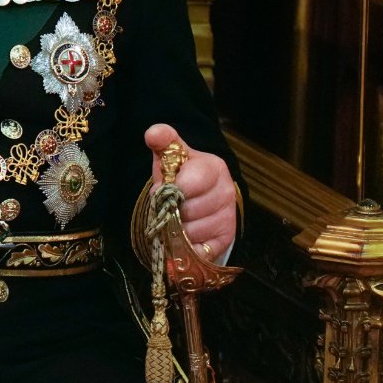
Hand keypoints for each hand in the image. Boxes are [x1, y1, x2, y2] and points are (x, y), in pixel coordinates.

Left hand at [145, 123, 235, 258]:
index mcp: (214, 168)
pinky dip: (187, 246)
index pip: (189, 183)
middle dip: (170, 210)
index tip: (163, 188)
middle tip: (168, 204)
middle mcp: (227, 192)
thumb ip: (163, 140)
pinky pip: (201, 249)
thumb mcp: (171, 154)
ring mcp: (228, 216)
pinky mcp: (226, 237)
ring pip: (192, 232)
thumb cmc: (180, 172)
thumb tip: (153, 133)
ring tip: (175, 218)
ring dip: (176, 229)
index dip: (170, 189)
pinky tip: (184, 235)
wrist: (197, 193)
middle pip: (189, 211)